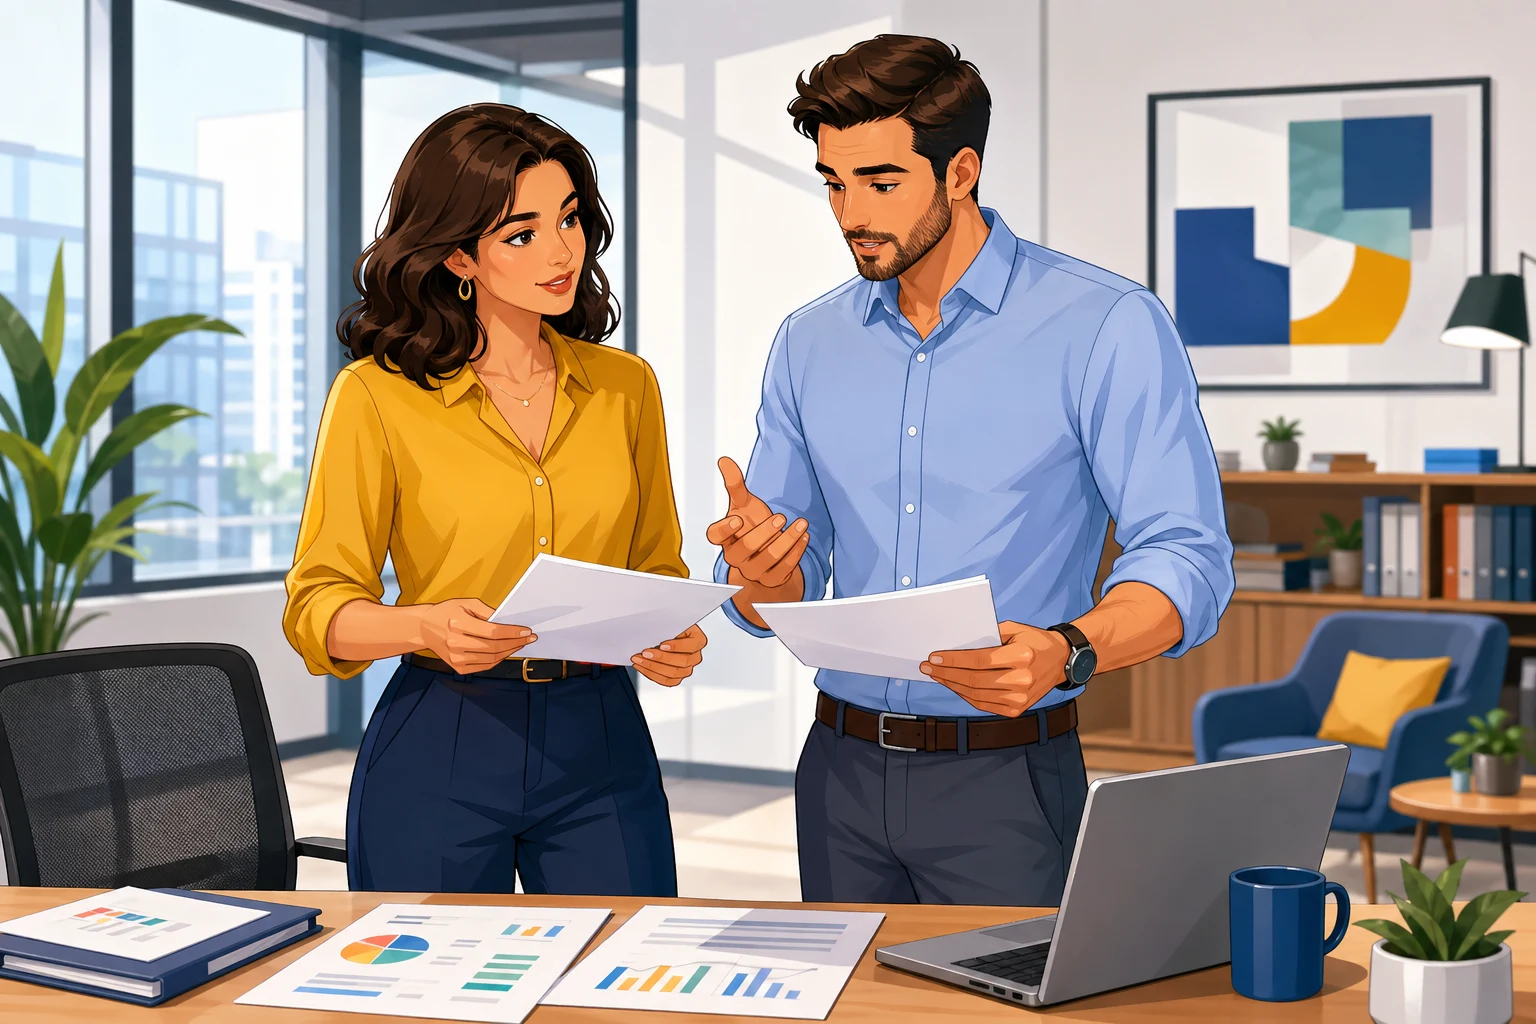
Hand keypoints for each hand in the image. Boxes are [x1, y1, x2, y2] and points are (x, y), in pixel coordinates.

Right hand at [417, 598, 537, 673]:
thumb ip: (488, 612)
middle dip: (515, 642)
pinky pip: (485, 666)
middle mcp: (455, 644)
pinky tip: (506, 651)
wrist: (424, 628)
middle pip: (494, 647)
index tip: (527, 631)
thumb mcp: (467, 604)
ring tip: (520, 644)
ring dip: (509, 652)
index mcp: (457, 624)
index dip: (513, 632)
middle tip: (529, 638)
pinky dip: (498, 660)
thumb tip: (508, 621)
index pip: (493, 632)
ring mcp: (456, 659)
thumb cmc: (446, 612)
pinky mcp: (458, 668)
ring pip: (491, 659)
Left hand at [631, 624, 707, 686]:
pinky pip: (666, 681)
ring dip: (653, 667)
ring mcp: (687, 669)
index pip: (691, 646)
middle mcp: (695, 656)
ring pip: (673, 674)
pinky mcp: (677, 677)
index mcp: (698, 640)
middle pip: (682, 662)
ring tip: (640, 660)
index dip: (676, 646)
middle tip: (646, 652)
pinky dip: (652, 674)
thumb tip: (656, 630)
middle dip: (661, 658)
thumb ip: (669, 627)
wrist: (666, 635)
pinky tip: (642, 667)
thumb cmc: (670, 627)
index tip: (662, 645)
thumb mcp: (672, 622)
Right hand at [705, 456, 808, 586]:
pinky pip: (784, 569)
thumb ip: (735, 485)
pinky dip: (796, 552)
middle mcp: (736, 557)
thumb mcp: (744, 504)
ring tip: (801, 524)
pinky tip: (804, 537)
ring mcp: (753, 571)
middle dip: (764, 533)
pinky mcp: (772, 579)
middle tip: (780, 517)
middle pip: (745, 548)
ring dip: (787, 541)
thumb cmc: (751, 525)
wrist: (766, 552)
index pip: (715, 536)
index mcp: (725, 538)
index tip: (738, 520)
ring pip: (768, 559)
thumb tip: (724, 460)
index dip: (724, 530)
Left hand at [919, 622, 1071, 717]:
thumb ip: (988, 635)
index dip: (953, 660)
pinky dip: (965, 696)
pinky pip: (983, 704)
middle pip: (974, 680)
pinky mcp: (1016, 710)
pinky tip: (954, 686)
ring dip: (952, 686)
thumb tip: (956, 644)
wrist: (1061, 661)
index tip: (934, 657)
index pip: (979, 660)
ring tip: (937, 676)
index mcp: (1022, 656)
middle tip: (928, 668)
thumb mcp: (1015, 629)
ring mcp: (1020, 699)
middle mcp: (1022, 680)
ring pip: (976, 695)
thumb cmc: (1034, 641)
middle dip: (946, 674)